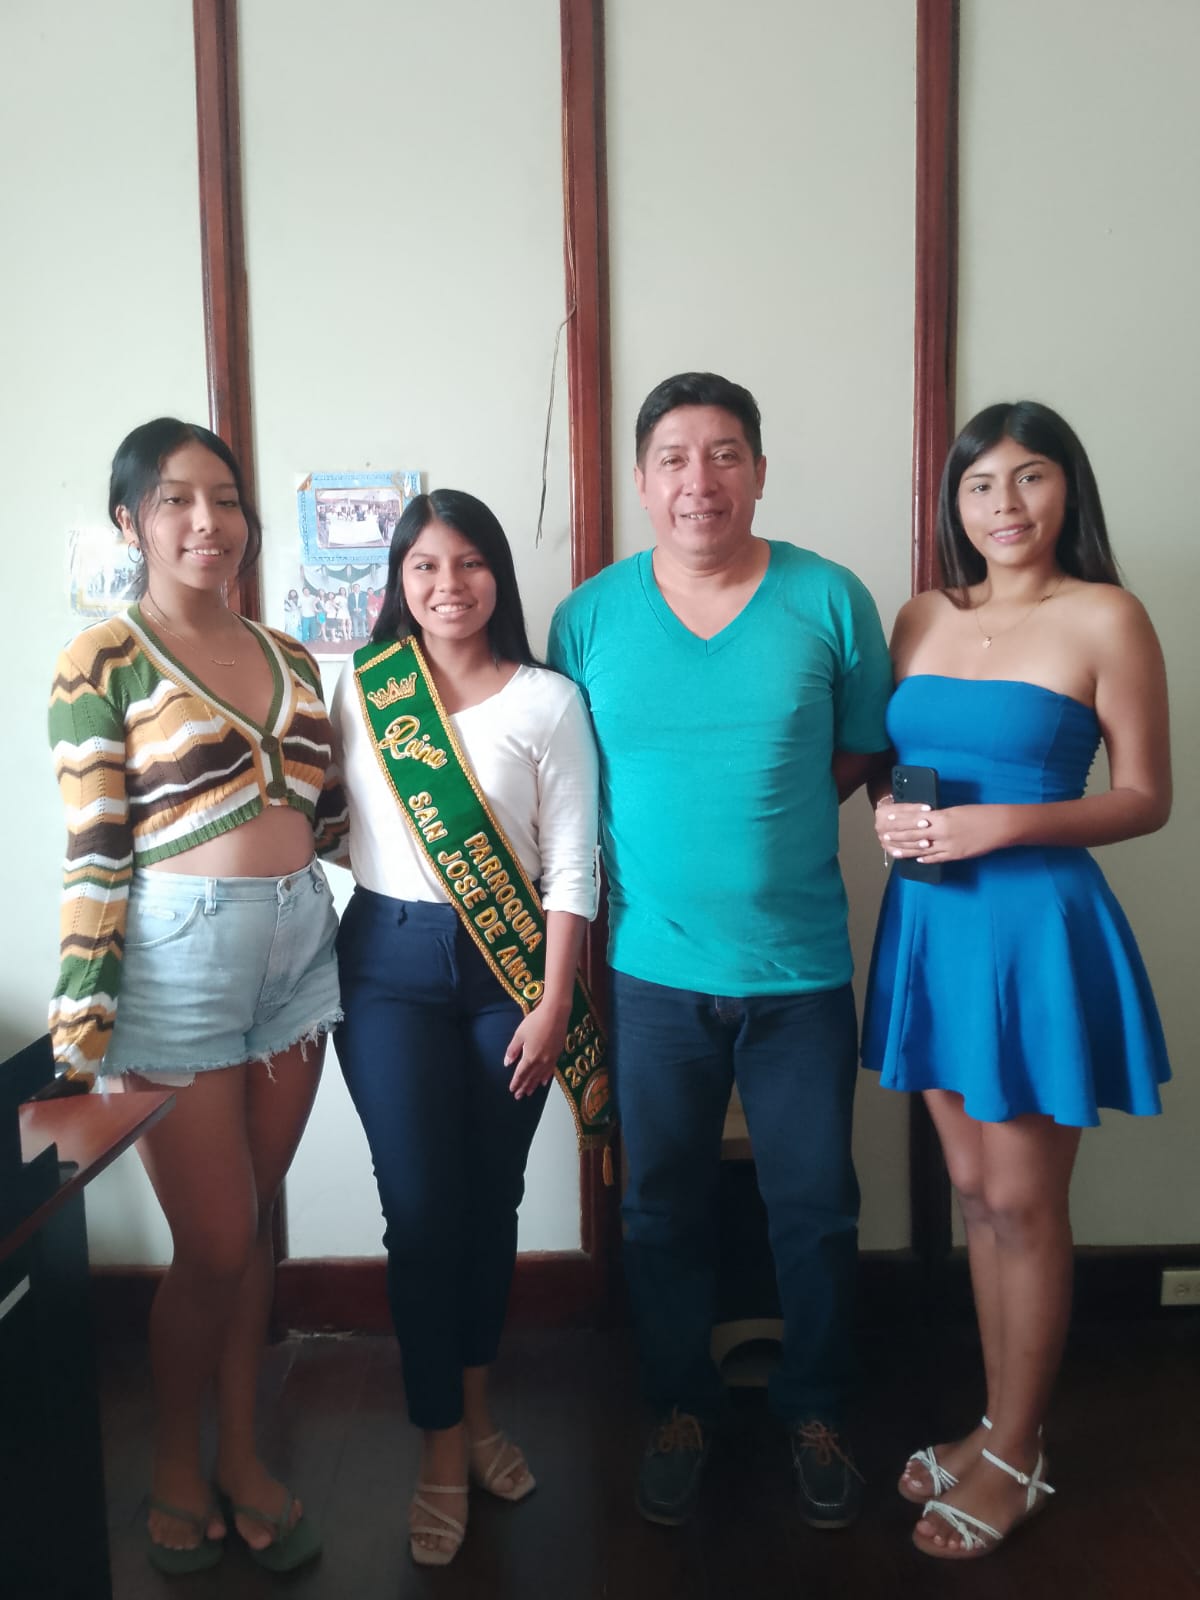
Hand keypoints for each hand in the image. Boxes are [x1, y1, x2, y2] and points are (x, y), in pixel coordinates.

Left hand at [505, 1002, 569, 1099]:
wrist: (556, 1013)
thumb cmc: (536, 1021)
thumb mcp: (520, 1034)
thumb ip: (513, 1050)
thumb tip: (507, 1063)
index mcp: (530, 1057)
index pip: (521, 1074)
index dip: (516, 1082)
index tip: (512, 1090)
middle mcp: (541, 1061)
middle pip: (531, 1077)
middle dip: (524, 1087)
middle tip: (519, 1096)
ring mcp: (551, 1058)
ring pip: (541, 1076)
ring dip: (534, 1085)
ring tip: (529, 1092)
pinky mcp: (558, 1054)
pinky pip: (551, 1070)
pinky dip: (546, 1077)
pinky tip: (544, 1082)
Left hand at [878, 799, 1010, 864]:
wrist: (999, 826)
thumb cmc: (980, 814)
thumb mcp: (956, 811)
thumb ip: (940, 816)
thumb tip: (927, 819)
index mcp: (941, 817)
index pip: (914, 819)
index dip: (900, 821)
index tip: (888, 820)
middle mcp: (942, 832)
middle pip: (914, 835)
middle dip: (898, 837)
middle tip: (884, 838)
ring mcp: (948, 846)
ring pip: (922, 849)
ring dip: (907, 851)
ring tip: (894, 851)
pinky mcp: (956, 855)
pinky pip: (936, 858)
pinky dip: (925, 859)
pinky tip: (917, 860)